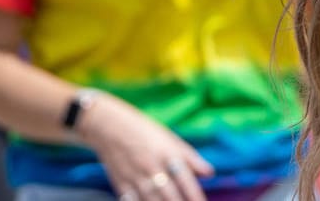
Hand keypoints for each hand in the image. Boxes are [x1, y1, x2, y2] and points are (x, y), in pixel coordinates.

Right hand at [80, 95, 214, 200]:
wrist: (109, 126)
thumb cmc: (145, 132)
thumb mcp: (170, 139)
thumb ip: (190, 158)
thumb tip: (210, 173)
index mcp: (167, 152)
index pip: (185, 178)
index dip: (194, 194)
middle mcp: (152, 165)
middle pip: (169, 194)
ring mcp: (135, 176)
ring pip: (152, 200)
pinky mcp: (121, 184)